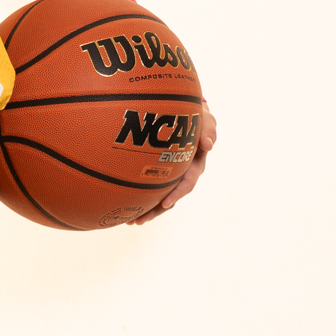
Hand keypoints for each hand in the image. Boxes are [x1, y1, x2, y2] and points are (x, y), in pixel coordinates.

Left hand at [136, 106, 216, 223]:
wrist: (187, 114)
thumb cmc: (196, 117)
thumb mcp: (206, 120)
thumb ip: (208, 129)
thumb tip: (208, 145)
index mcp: (195, 165)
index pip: (187, 183)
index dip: (177, 194)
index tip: (165, 203)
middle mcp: (183, 174)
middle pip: (170, 197)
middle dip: (156, 210)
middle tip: (140, 220)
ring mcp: (172, 175)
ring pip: (160, 197)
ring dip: (147, 211)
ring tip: (131, 221)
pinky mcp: (162, 173)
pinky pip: (152, 188)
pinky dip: (142, 198)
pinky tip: (127, 207)